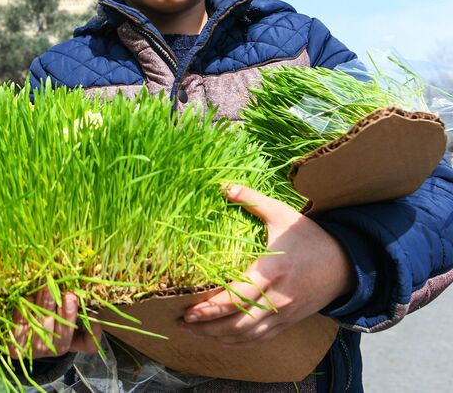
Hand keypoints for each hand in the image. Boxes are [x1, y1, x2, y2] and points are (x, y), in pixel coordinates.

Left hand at [8, 288, 101, 358]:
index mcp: (71, 342)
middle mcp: (55, 350)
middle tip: (68, 295)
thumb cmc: (44, 314)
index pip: (87, 344)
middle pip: (63, 335)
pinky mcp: (16, 348)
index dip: (93, 334)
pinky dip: (23, 312)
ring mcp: (35, 351)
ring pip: (42, 331)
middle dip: (66, 314)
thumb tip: (92, 307)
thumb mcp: (62, 312)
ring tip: (46, 290)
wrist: (16, 327)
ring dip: (45, 308)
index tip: (95, 317)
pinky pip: (21, 328)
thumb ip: (74, 307)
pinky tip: (27, 297)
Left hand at [179, 184, 355, 345]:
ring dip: (218, 337)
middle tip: (182, 322)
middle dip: (207, 327)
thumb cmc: (310, 238)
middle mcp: (278, 298)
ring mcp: (284, 314)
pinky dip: (237, 343)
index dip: (212, 308)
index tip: (189, 310)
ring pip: (247, 336)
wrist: (347, 265)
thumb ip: (253, 200)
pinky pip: (260, 340)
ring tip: (192, 331)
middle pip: (238, 324)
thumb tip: (223, 186)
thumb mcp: (283, 214)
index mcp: (273, 271)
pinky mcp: (288, 323)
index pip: (238, 296)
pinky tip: (218, 338)